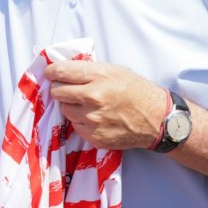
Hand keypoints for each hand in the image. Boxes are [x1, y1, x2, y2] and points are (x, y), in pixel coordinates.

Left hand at [46, 60, 164, 149]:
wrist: (156, 119)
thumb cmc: (136, 90)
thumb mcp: (114, 70)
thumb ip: (89, 70)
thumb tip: (63, 69)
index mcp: (98, 77)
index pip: (61, 72)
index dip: (52, 72)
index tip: (51, 73)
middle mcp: (92, 98)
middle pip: (57, 91)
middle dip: (61, 88)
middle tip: (69, 88)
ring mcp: (92, 119)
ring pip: (65, 109)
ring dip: (71, 105)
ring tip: (87, 104)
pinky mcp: (94, 137)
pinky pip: (75, 126)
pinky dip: (80, 121)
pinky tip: (94, 117)